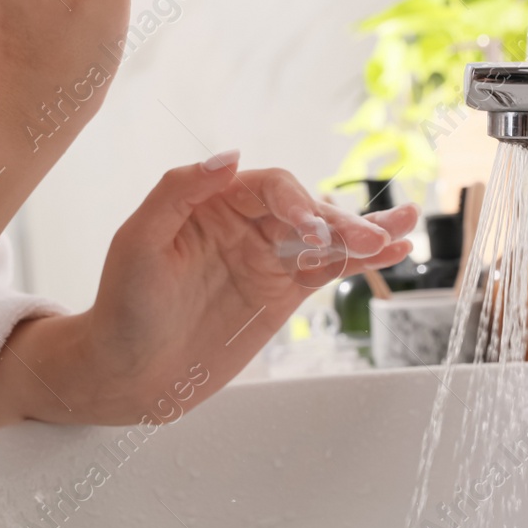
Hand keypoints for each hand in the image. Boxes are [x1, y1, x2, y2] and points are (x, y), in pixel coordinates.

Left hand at [0, 152, 416, 431]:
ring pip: (325, 237)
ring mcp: (266, 259)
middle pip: (306, 209)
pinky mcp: (280, 294)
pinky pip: (327, 270)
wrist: (126, 372)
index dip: (296, 201)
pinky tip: (393, 251)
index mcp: (211, 202)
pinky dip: (360, 261)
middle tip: (366, 240)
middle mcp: (243, 225)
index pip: (268, 186)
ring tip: (405, 227)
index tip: (309, 229)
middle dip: (340, 222)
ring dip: (364, 232)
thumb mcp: (138, 240)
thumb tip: (231, 155)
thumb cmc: (122, 305)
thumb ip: (179, 190)